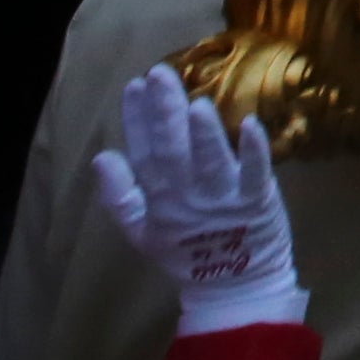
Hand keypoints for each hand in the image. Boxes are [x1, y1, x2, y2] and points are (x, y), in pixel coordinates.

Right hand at [89, 64, 302, 337]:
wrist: (236, 286)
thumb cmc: (188, 252)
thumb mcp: (142, 232)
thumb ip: (120, 196)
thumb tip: (101, 156)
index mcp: (160, 202)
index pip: (144, 155)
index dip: (137, 121)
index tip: (133, 86)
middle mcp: (189, 198)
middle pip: (174, 151)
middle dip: (165, 112)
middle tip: (160, 73)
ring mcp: (224, 198)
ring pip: (211, 161)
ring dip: (204, 133)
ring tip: (195, 103)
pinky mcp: (258, 199)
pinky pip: (256, 172)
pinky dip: (254, 149)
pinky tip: (251, 124)